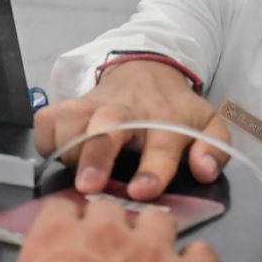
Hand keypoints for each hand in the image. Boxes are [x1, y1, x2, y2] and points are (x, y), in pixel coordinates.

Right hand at [0, 196, 217, 261]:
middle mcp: (107, 235)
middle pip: (111, 209)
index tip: (68, 239)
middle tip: (106, 256)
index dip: (66, 224)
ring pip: (159, 220)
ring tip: (148, 260)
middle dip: (109, 227)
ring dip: (153, 235)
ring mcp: (153, 256)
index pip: (62, 207)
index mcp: (57, 239)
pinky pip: (203, 255)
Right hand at [34, 59, 230, 199]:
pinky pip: (47, 120)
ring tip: (73, 173)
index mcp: (165, 119)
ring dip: (67, 147)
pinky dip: (46, 138)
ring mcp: (94, 106)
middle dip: (96, 155)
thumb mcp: (208, 124)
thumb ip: (214, 149)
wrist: (146, 70)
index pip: (162, 143)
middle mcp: (127, 110)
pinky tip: (58, 155)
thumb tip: (204, 171)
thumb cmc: (174, 110)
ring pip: (70, 119)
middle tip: (89, 186)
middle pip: (106, 127)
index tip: (143, 191)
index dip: (153, 168)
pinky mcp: (69, 104)